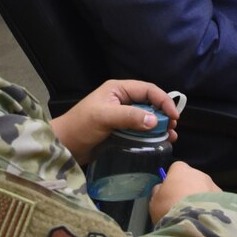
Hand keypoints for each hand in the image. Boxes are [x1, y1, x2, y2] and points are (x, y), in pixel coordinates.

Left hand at [51, 79, 181, 165]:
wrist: (62, 146)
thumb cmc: (80, 126)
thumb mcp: (104, 118)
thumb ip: (129, 117)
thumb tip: (155, 121)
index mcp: (118, 89)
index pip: (147, 90)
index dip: (163, 100)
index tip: (174, 116)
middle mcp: (121, 100)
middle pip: (149, 103)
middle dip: (163, 114)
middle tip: (173, 128)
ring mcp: (120, 115)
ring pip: (146, 117)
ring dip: (159, 126)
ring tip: (169, 136)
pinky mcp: (119, 130)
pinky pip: (139, 129)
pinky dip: (150, 134)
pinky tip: (158, 142)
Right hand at [149, 161, 218, 224]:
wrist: (194, 221)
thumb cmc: (168, 208)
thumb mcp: (154, 202)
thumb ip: (158, 192)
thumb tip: (162, 188)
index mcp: (181, 170)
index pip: (176, 168)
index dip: (173, 180)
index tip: (169, 193)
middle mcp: (199, 173)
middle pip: (192, 178)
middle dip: (188, 189)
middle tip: (182, 206)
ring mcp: (213, 184)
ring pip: (204, 189)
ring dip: (200, 198)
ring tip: (194, 215)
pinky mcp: (224, 197)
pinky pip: (214, 200)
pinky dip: (209, 206)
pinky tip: (204, 218)